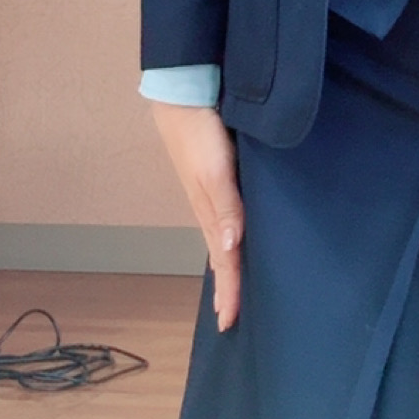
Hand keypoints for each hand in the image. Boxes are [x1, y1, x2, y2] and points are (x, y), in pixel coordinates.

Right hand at [150, 102, 242, 330]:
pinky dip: (230, 240)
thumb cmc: (200, 134)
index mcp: (211, 211)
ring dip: (229, 266)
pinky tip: (235, 241)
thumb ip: (227, 207)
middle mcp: (211, 208)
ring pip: (223, 239)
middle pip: (222, 255)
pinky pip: (226, 219)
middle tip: (230, 317)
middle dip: (228, 286)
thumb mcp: (214, 171)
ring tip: (233, 290)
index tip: (229, 322)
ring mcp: (211, 194)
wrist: (184, 96)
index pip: (225, 260)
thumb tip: (232, 249)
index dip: (229, 290)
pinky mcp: (215, 179)